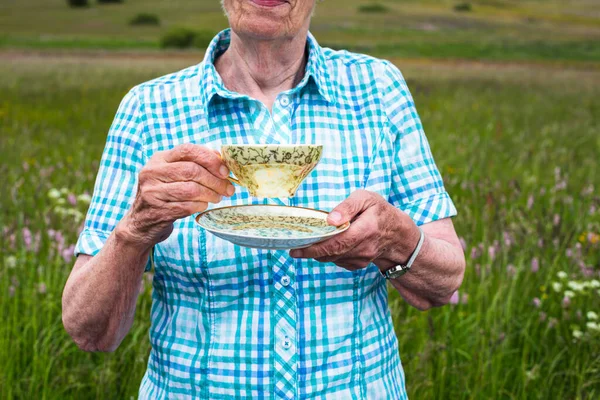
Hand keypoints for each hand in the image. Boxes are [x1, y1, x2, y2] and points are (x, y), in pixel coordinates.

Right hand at [118, 144, 234, 249]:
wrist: (142, 222)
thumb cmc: (165, 194)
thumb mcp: (173, 173)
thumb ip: (194, 163)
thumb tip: (221, 160)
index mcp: (159, 159)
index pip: (187, 150)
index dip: (210, 159)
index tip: (225, 171)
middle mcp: (152, 172)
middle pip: (192, 170)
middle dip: (215, 180)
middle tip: (228, 189)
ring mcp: (153, 192)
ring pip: (191, 190)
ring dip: (211, 194)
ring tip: (217, 197)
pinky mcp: (157, 211)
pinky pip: (187, 207)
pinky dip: (201, 206)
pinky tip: (203, 205)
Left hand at [289, 190, 419, 271]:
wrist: (397, 234)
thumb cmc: (379, 211)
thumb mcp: (366, 199)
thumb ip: (348, 207)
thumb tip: (330, 219)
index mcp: (366, 230)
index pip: (337, 242)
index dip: (315, 247)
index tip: (296, 249)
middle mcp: (364, 248)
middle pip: (331, 253)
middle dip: (310, 252)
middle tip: (294, 248)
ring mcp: (361, 259)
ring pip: (332, 258)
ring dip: (318, 252)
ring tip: (305, 243)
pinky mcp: (357, 264)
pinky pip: (337, 261)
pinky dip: (328, 254)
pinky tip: (324, 245)